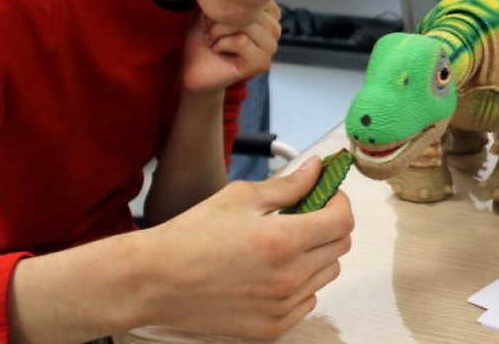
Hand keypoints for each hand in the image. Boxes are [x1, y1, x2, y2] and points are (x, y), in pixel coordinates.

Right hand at [136, 157, 353, 338]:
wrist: (154, 281)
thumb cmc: (191, 237)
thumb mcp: (240, 198)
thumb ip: (287, 185)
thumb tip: (315, 170)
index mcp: (283, 241)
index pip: (343, 221)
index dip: (340, 202)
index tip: (328, 194)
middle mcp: (288, 278)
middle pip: (340, 247)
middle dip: (330, 224)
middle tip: (306, 214)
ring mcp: (282, 307)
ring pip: (327, 274)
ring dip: (317, 254)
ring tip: (284, 244)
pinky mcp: (272, 328)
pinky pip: (308, 301)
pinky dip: (301, 284)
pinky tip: (274, 271)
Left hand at [182, 1, 281, 92]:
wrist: (195, 69)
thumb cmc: (204, 38)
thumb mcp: (215, 9)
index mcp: (269, 14)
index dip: (228, 3)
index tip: (213, 16)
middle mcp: (275, 30)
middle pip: (249, 10)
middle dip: (221, 17)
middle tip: (208, 30)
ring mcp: (271, 48)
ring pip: (246, 24)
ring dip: (219, 31)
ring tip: (211, 39)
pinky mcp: (261, 63)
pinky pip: (241, 41)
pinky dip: (221, 43)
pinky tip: (217, 50)